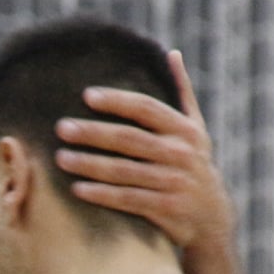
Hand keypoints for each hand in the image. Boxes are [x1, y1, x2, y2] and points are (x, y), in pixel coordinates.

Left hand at [53, 49, 244, 273]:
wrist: (212, 220)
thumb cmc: (193, 167)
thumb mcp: (196, 130)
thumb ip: (182, 93)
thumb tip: (171, 54)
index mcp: (185, 130)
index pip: (146, 109)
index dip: (117, 101)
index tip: (86, 96)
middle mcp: (180, 154)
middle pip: (129, 139)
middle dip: (93, 133)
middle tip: (61, 128)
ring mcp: (173, 183)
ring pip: (124, 170)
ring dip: (89, 164)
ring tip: (61, 158)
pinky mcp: (165, 209)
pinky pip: (127, 199)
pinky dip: (102, 194)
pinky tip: (77, 189)